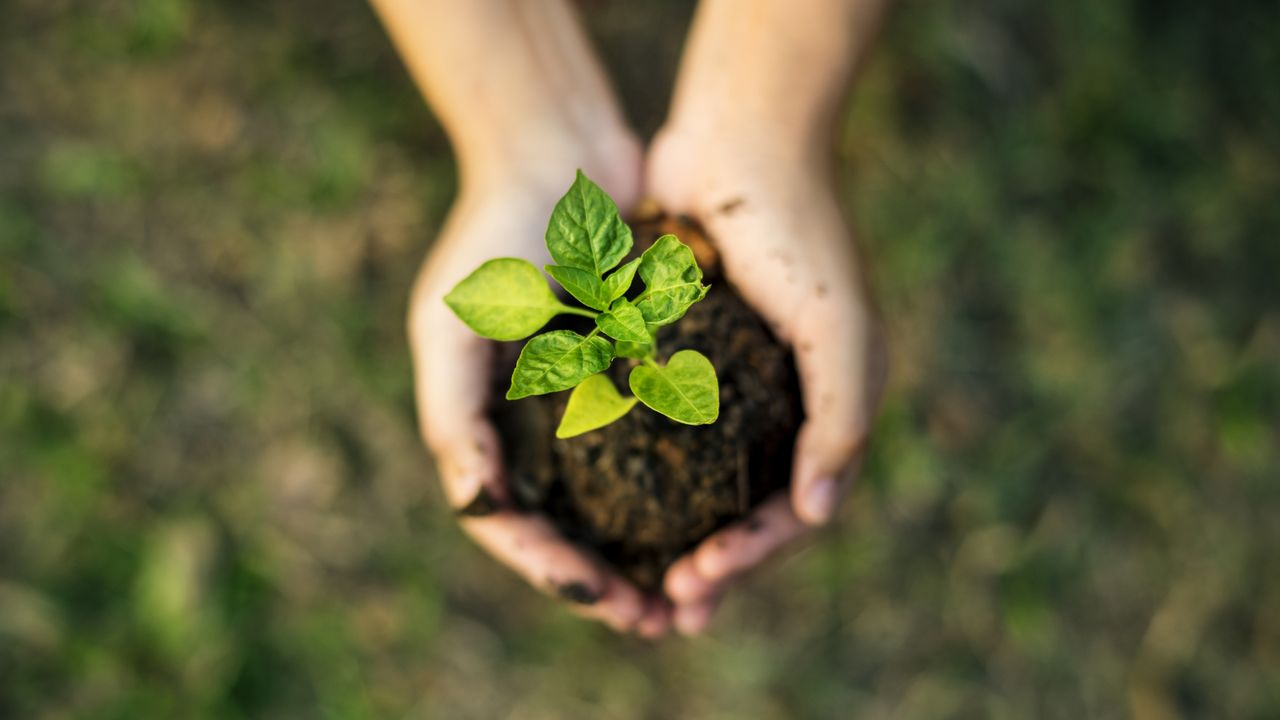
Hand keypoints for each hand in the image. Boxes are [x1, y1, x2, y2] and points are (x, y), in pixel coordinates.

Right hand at [406, 137, 673, 635]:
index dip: (553, 571)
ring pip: (622, 501)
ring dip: (653, 551)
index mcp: (486, 426)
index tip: (604, 597)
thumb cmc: (494, 236)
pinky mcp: (640, 372)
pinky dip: (684, 487)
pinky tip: (720, 516)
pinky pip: (663, 445)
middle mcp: (537, 425)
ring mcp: (589, 402)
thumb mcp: (453, 325)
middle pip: (571, 528)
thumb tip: (478, 505)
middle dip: (610, 582)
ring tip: (695, 591)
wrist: (558, 153)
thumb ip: (454, 417)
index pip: (511, 524)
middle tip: (660, 621)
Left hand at [645, 127, 888, 634]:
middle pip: (749, 509)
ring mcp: (736, 383)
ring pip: (705, 483)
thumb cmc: (799, 231)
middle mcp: (785, 404)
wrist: (742, 137)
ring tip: (641, 580)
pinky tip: (611, 504)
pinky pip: (668, 431)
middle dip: (714, 565)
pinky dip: (647, 474)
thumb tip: (818, 512)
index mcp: (829, 406)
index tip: (698, 583)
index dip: (751, 556)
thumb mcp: (838, 329)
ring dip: (677, 535)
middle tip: (668, 610)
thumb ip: (841, 420)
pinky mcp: (687, 355)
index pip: (795, 510)